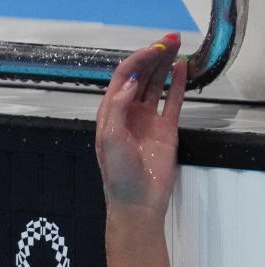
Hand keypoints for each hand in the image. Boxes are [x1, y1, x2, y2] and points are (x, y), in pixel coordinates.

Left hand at [95, 33, 186, 218]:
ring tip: (175, 48)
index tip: (151, 50)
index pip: (122, 79)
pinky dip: (177, 85)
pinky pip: (172, 102)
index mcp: (110, 114)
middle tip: (167, 42)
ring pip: (156, 86)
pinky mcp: (165, 130)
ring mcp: (147, 121)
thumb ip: (117, 107)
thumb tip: (131, 81)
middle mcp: (128, 114)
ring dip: (164, 67)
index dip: (136, 62)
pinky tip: (181, 69)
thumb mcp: (109, 137)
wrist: (136, 201)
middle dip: (152, 58)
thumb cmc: (117, 174)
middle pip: (140, 78)